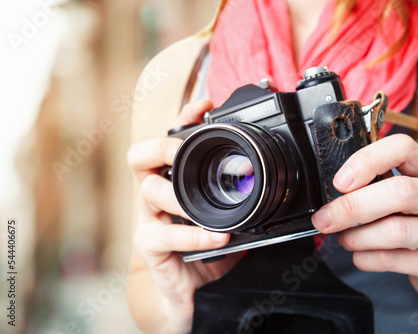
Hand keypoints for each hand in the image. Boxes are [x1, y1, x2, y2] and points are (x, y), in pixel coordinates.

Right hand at [128, 99, 241, 331]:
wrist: (194, 290)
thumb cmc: (207, 246)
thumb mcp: (225, 215)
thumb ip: (238, 195)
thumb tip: (274, 174)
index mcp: (174, 181)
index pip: (169, 141)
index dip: (183, 119)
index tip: (206, 105)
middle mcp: (156, 195)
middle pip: (139, 156)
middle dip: (161, 146)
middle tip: (182, 151)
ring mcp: (149, 220)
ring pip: (149, 191)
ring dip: (178, 196)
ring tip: (202, 206)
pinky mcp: (150, 247)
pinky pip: (166, 235)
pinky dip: (194, 234)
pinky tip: (219, 236)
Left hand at [311, 134, 417, 305]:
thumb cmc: (412, 224)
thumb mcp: (398, 198)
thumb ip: (371, 189)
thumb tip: (329, 198)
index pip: (403, 148)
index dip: (367, 161)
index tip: (339, 182)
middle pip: (401, 192)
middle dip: (352, 206)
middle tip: (325, 219)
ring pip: (395, 231)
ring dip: (357, 237)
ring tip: (345, 239)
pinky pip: (392, 260)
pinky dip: (366, 259)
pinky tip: (361, 256)